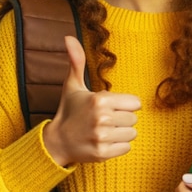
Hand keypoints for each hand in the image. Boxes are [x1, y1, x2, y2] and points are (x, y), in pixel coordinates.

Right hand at [43, 36, 140, 165]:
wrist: (56, 141)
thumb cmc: (69, 110)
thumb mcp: (72, 84)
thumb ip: (76, 60)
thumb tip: (68, 37)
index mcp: (99, 99)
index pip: (135, 103)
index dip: (125, 105)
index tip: (111, 107)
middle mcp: (101, 118)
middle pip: (134, 119)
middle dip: (122, 118)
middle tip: (105, 119)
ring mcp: (102, 137)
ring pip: (132, 133)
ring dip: (122, 133)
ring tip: (105, 130)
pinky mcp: (102, 154)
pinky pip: (126, 148)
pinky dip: (118, 146)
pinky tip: (104, 141)